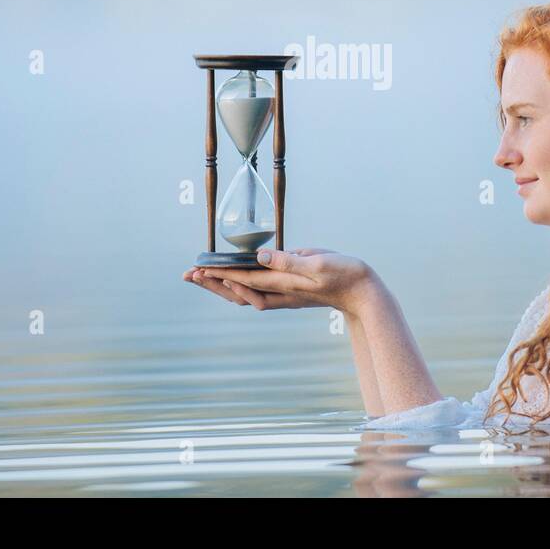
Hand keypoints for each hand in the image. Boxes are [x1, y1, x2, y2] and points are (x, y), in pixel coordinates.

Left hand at [182, 247, 376, 314]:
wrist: (363, 292)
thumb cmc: (344, 275)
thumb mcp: (317, 262)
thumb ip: (288, 259)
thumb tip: (260, 255)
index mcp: (282, 283)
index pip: (243, 279)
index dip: (219, 274)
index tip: (198, 269)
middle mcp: (278, 291)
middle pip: (236, 290)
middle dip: (211, 282)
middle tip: (187, 274)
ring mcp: (282, 293)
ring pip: (243, 293)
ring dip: (220, 285)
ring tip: (199, 277)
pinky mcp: (287, 289)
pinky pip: (254, 290)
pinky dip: (237, 285)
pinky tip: (232, 278)